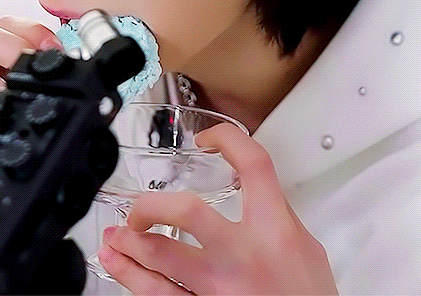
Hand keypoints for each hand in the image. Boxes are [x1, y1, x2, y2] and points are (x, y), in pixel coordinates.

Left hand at [97, 123, 337, 294]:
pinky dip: (134, 281)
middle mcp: (242, 256)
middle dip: (151, 205)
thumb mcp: (306, 250)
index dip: (226, 139)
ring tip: (115, 238)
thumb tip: (254, 190)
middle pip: (186, 212)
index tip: (207, 140)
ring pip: (160, 260)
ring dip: (128, 246)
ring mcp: (219, 290)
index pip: (252, 165)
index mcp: (273, 230)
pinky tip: (120, 269)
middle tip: (138, 209)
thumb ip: (278, 215)